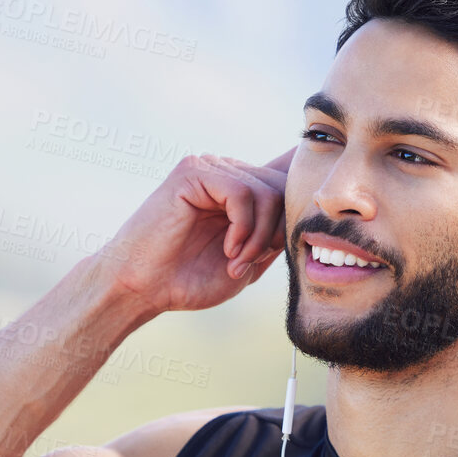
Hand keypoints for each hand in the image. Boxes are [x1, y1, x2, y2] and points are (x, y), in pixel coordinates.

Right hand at [94, 148, 294, 315]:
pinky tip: (228, 248)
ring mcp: (209, 168)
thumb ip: (276, 233)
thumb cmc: (187, 279)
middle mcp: (225, 172)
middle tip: (251, 261)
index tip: (315, 209)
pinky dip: (244, 227)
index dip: (302, 188)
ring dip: (259, 235)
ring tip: (236, 261)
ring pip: (267, 191)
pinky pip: (243, 192)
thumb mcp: (249, 259)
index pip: (284, 174)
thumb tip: (310, 208)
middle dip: (277, 230)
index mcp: (238, 189)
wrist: (142, 288)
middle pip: (283, 185)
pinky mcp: (193, 172)